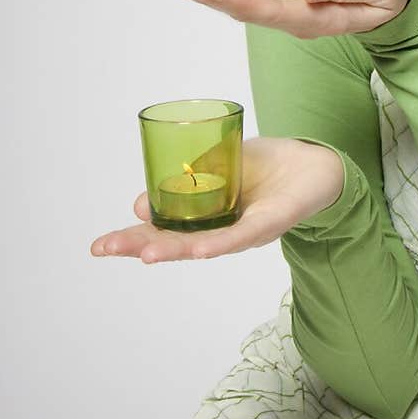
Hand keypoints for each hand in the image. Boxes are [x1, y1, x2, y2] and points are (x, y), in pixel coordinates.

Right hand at [89, 137, 344, 263]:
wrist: (318, 165)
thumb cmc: (266, 167)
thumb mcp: (217, 166)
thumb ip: (183, 183)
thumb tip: (142, 202)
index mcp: (206, 218)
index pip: (163, 231)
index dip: (131, 238)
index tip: (100, 245)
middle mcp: (222, 230)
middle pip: (176, 242)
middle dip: (139, 245)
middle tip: (104, 248)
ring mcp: (245, 230)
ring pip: (204, 243)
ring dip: (174, 247)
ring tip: (145, 253)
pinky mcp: (271, 223)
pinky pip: (242, 235)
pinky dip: (219, 242)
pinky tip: (198, 250)